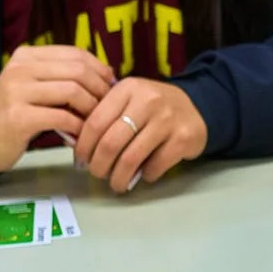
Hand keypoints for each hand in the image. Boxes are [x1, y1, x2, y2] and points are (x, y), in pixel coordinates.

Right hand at [0, 44, 116, 172]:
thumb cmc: (15, 112)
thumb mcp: (35, 85)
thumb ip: (63, 76)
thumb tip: (108, 73)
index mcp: (27, 56)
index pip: (75, 54)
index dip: (99, 69)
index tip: (111, 87)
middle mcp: (21, 68)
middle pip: (78, 71)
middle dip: (100, 89)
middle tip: (109, 107)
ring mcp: (17, 92)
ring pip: (73, 91)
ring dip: (92, 109)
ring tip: (96, 122)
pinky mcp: (19, 117)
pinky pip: (63, 117)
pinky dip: (79, 127)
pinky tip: (81, 135)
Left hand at [75, 77, 207, 192]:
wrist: (196, 107)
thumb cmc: (152, 108)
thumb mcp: (128, 100)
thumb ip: (104, 116)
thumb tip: (76, 146)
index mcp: (127, 89)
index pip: (95, 122)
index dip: (83, 147)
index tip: (81, 160)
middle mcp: (147, 101)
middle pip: (110, 143)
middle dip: (99, 166)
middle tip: (97, 174)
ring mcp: (167, 120)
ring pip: (131, 158)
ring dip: (119, 178)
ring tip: (116, 183)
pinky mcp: (183, 138)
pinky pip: (154, 166)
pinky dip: (145, 176)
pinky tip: (144, 173)